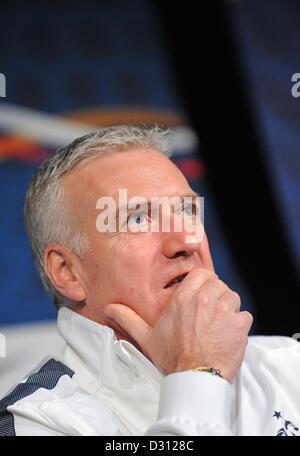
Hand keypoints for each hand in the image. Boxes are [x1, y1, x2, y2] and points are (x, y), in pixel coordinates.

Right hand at [104, 268, 252, 382]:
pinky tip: (228, 336)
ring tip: (219, 325)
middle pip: (219, 284)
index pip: (202, 273)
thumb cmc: (172, 358)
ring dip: (228, 308)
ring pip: (233, 297)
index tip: (202, 294)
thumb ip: (129, 319)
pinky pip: (245, 315)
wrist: (194, 379)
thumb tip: (110, 309)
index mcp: (183, 297)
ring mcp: (224, 310)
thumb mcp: (147, 336)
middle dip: (216, 296)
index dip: (203, 283)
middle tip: (210, 313)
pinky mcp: (239, 324)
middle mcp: (204, 299)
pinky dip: (239, 324)